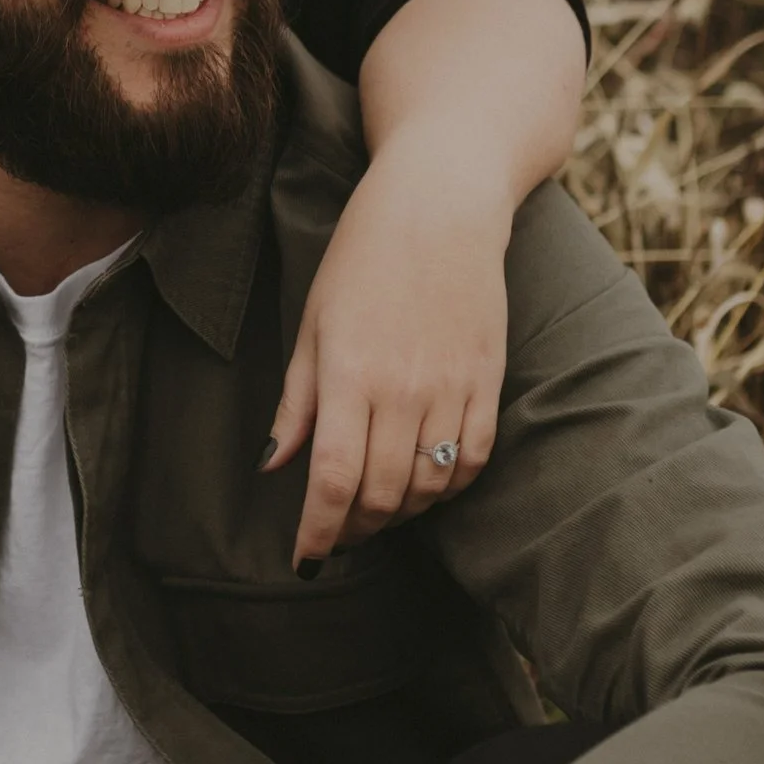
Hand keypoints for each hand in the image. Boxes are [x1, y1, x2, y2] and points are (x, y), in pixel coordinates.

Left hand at [263, 143, 507, 565]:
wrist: (440, 205)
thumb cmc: (362, 259)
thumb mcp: (312, 324)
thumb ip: (297, 401)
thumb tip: (274, 465)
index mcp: (348, 375)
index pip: (331, 480)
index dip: (318, 531)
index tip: (305, 558)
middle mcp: (402, 389)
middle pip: (382, 495)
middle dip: (354, 529)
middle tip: (337, 536)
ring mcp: (452, 386)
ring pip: (430, 487)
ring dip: (401, 514)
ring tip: (377, 512)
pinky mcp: (488, 380)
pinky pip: (474, 458)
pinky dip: (449, 488)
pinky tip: (427, 487)